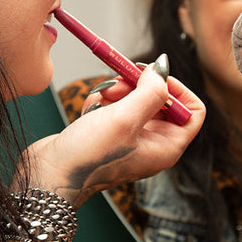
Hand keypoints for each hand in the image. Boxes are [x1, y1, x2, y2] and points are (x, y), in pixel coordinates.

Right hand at [24, 63, 204, 208]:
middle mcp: (152, 145)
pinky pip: (113, 106)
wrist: (49, 174)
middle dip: (138, 86)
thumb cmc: (89, 155)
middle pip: (160, 100)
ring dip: (115, 91)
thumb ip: (152, 91)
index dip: (178, 89)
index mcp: (167, 148)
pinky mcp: (107, 134)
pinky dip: (101, 102)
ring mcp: (130, 140)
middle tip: (119, 81)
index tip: (155, 76)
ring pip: (133, 99)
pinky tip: (88, 112)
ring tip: (100, 100)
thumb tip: (163, 67)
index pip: (193, 112)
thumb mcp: (126, 119)